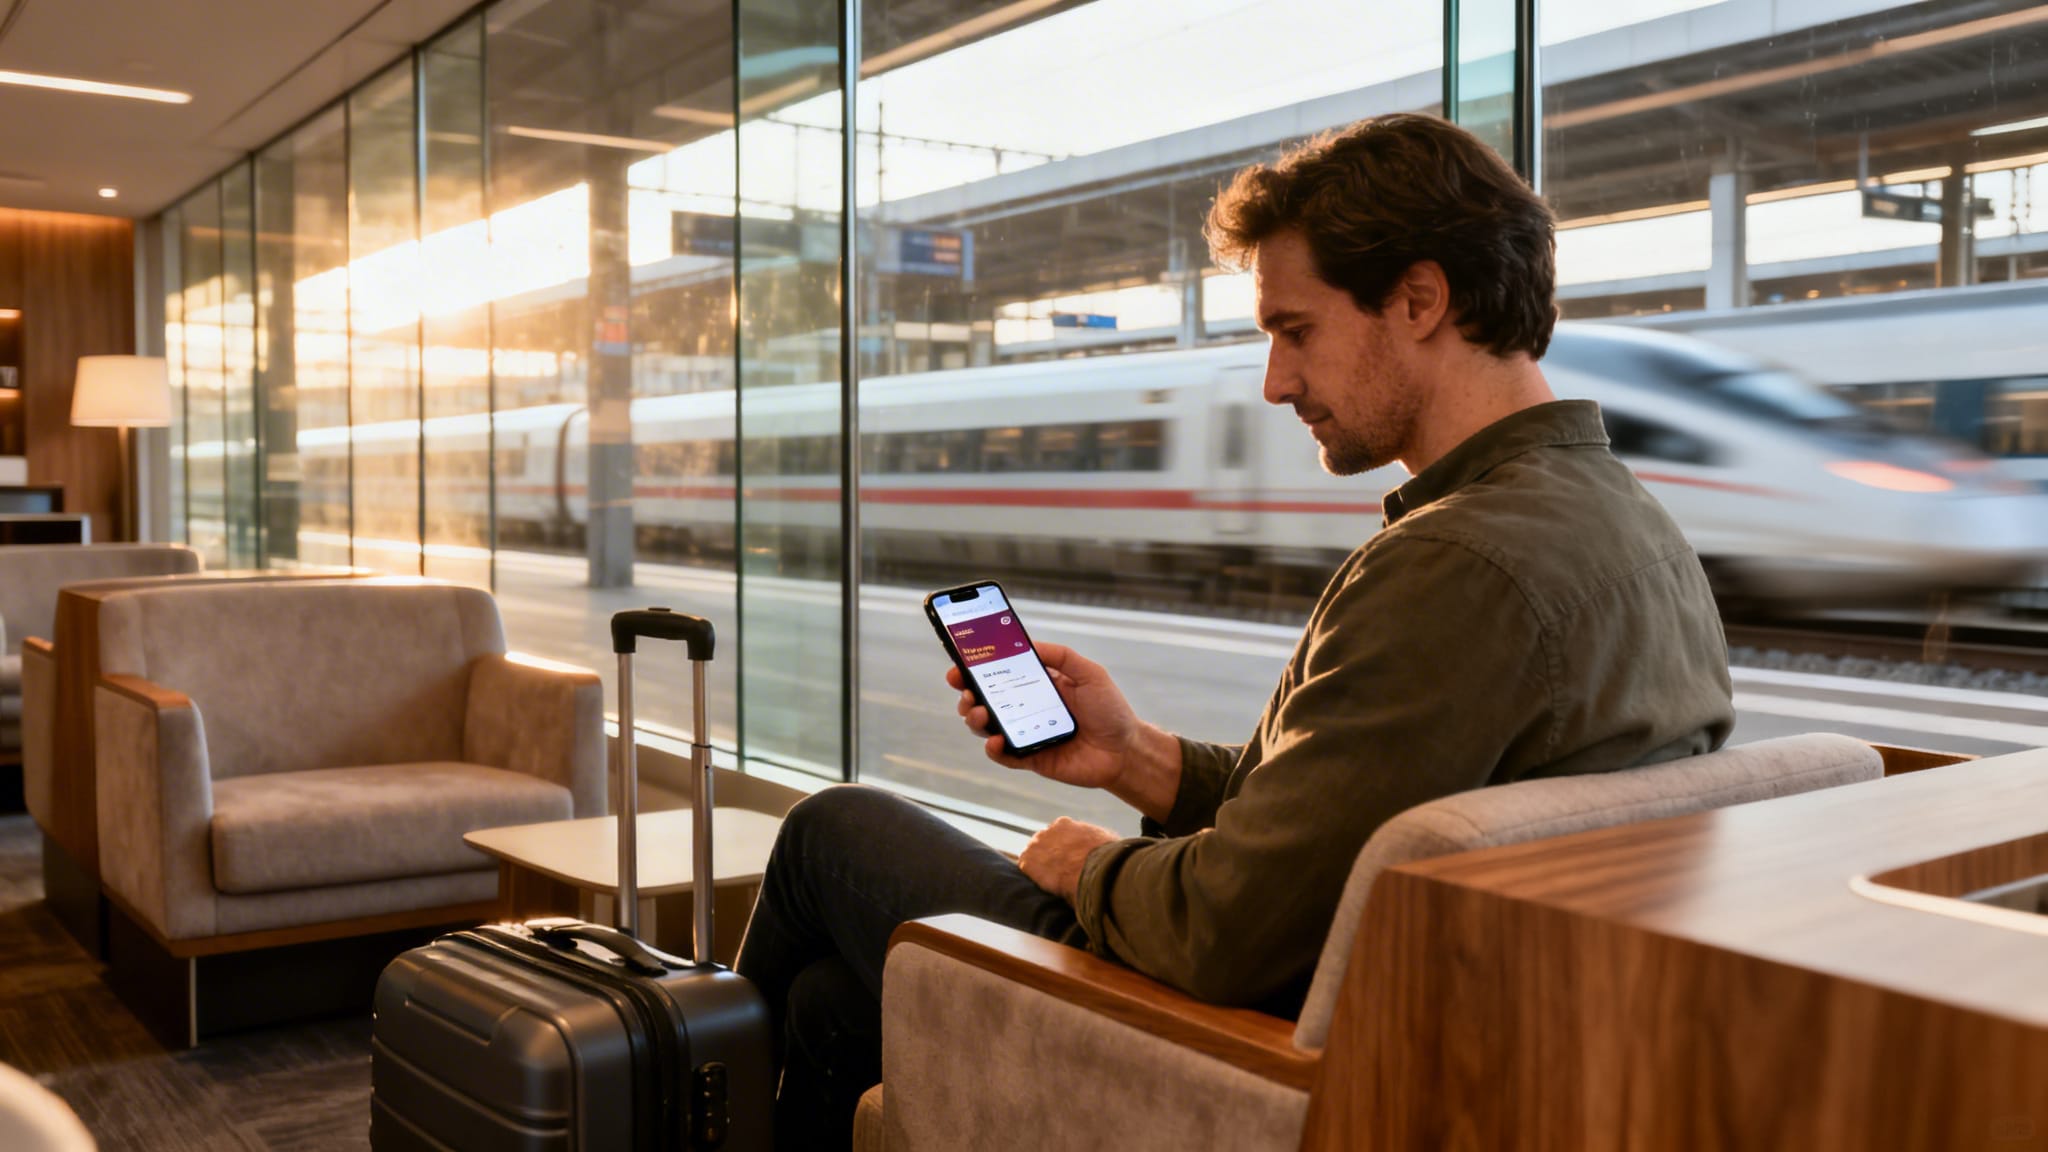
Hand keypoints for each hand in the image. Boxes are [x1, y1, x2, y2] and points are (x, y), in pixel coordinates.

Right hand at [946, 643, 1181, 820]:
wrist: (1125, 750)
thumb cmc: (1110, 710)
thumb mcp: (1089, 673)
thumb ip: (1060, 656)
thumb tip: (1027, 643)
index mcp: (1037, 685)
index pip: (999, 674)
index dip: (976, 669)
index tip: (959, 664)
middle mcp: (1026, 709)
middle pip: (985, 700)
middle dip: (967, 694)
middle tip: (964, 690)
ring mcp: (1025, 734)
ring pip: (987, 727)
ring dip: (974, 719)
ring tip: (978, 713)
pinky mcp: (1030, 759)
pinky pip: (1004, 756)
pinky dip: (994, 749)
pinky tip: (996, 741)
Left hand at [1018, 817, 1119, 902]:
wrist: (1094, 870)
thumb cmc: (1106, 857)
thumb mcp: (1105, 841)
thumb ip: (1096, 840)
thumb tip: (1104, 846)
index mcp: (1065, 824)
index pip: (1058, 834)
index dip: (1063, 848)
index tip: (1069, 859)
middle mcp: (1047, 831)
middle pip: (1043, 844)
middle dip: (1049, 856)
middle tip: (1059, 873)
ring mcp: (1035, 845)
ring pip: (1033, 856)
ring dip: (1039, 867)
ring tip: (1051, 883)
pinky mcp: (1027, 862)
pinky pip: (1025, 869)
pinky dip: (1032, 878)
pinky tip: (1043, 887)